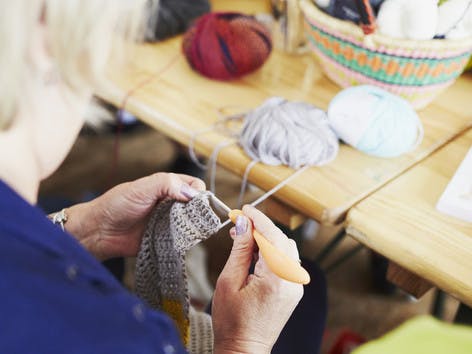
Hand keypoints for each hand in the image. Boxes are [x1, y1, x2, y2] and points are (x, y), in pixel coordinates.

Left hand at [65, 173, 204, 259]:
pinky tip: (179, 240)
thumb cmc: (116, 205)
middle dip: (198, 211)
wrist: (99, 231)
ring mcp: (169, 222)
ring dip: (191, 226)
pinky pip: (183, 240)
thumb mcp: (142, 188)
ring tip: (182, 229)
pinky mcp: (166, 239)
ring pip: (192, 223)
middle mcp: (171, 203)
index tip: (194, 201)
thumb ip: (167, 184)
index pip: (194, 185)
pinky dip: (184, 241)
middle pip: (197, 205)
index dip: (198, 192)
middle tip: (190, 217)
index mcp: (167, 186)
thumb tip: (192, 193)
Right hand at [212, 205, 302, 353]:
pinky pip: (286, 262)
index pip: (272, 236)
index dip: (257, 219)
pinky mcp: (293, 290)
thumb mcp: (229, 281)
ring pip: (285, 249)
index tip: (244, 209)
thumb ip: (240, 249)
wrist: (244, 349)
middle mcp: (292, 280)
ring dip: (265, 240)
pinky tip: (254, 253)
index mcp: (277, 278)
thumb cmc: (232, 321)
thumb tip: (243, 224)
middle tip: (238, 224)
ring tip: (242, 239)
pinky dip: (271, 253)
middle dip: (260, 229)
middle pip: (281, 240)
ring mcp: (295, 286)